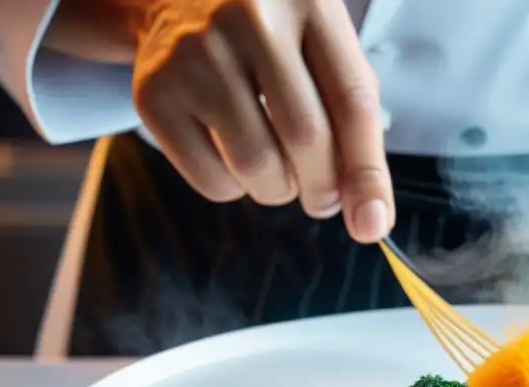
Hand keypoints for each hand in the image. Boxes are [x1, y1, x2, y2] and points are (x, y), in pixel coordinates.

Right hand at [123, 0, 393, 241]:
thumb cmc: (269, 37)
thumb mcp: (321, 49)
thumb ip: (352, 120)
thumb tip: (370, 216)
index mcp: (309, 4)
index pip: (352, 102)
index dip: (368, 173)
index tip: (374, 223)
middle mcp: (250, 19)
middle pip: (306, 138)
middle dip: (323, 189)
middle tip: (322, 198)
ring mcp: (196, 53)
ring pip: (257, 166)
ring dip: (278, 191)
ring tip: (277, 171)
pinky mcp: (154, 91)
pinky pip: (212, 179)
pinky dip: (234, 189)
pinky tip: (234, 159)